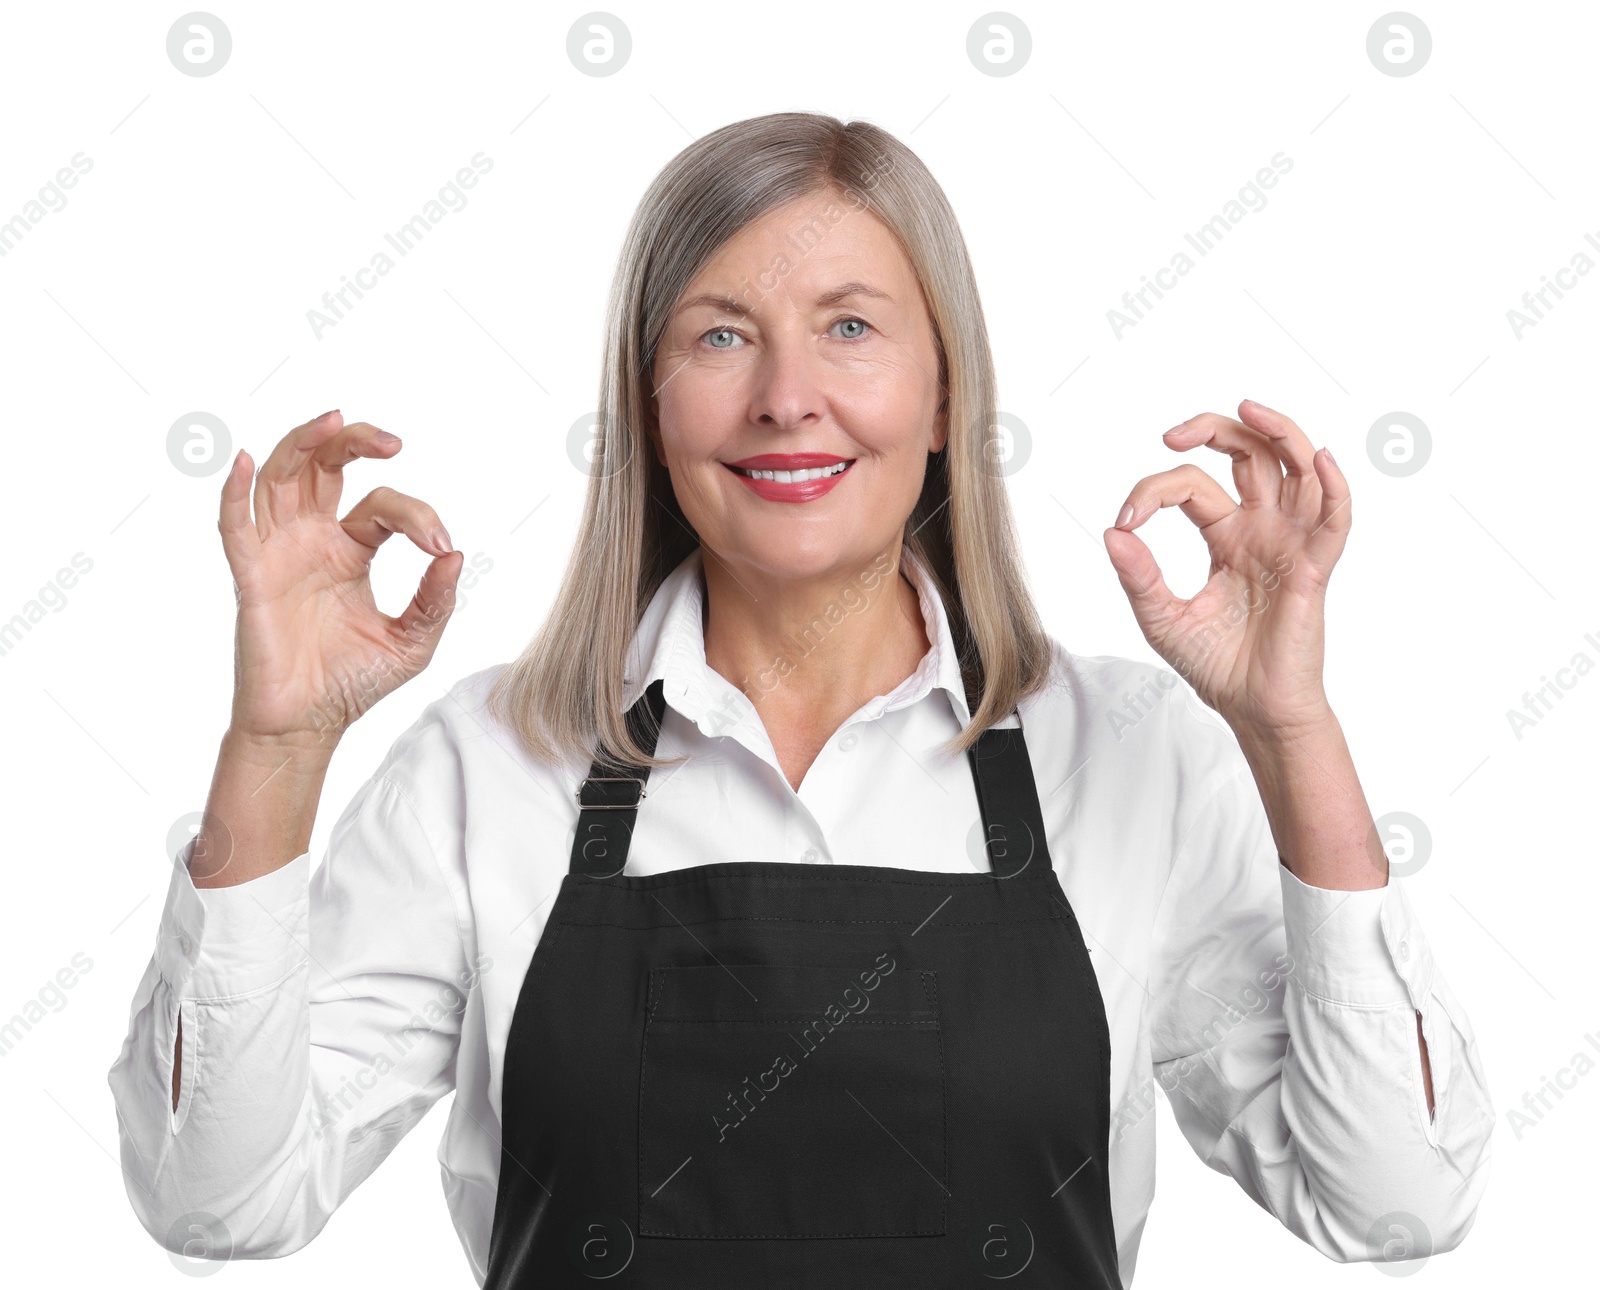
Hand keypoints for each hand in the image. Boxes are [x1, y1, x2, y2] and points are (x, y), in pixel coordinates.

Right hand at [217, 410, 462, 746]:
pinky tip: (244, 461)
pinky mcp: (252, 578)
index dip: (415, 516)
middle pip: (323, 468)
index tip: (441, 542)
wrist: (309, 726)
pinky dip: (234, 492)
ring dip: (301, 444)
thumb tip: (454, 555)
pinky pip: (235, 528)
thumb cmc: (354, 682)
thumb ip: (435, 600)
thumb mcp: (413, 642)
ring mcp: (279, 555)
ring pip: (280, 479)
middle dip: (353, 442)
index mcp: (351, 551)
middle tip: (391, 441)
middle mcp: (312, 542)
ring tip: (332, 420)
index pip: (382, 509)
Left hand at [1102, 399, 1350, 736]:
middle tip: (1174, 433)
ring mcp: (1290, 543)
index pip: (1192, 487)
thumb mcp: (1161, 618)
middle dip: (1216, 430)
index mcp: (1225, 536)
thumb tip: (1113, 533)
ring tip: (1248, 408)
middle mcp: (1261, 530)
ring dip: (1280, 432)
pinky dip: (1334, 485)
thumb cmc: (1216, 665)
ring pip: (1297, 468)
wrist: (1251, 709)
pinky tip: (1318, 458)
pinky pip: (1334, 519)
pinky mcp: (1314, 568)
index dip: (1154, 492)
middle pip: (1251, 455)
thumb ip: (1138, 576)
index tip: (1125, 521)